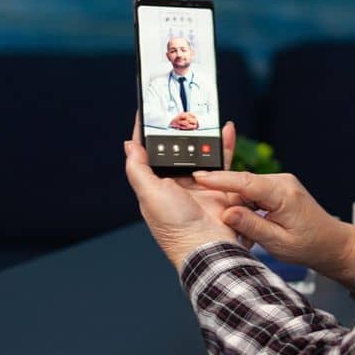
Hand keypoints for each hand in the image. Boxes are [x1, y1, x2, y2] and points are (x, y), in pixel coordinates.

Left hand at [125, 115, 241, 269]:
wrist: (207, 245)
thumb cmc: (174, 226)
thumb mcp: (149, 195)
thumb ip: (137, 169)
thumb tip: (129, 145)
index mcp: (156, 186)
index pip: (148, 153)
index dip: (146, 133)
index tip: (147, 113)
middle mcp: (176, 184)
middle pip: (177, 149)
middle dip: (179, 130)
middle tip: (181, 108)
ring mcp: (200, 184)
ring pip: (200, 151)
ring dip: (202, 134)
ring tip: (203, 115)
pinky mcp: (221, 185)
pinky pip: (223, 159)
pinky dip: (225, 144)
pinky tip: (226, 128)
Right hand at [193, 168, 354, 286]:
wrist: (331, 243)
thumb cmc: (308, 245)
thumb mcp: (277, 242)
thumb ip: (250, 226)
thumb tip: (226, 213)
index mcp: (283, 193)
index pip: (246, 181)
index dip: (220, 179)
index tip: (198, 177)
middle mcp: (282, 182)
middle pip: (243, 185)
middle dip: (227, 202)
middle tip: (219, 224)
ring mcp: (281, 183)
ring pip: (247, 190)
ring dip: (239, 210)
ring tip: (245, 236)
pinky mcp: (279, 189)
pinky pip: (255, 194)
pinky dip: (248, 210)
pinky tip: (250, 229)